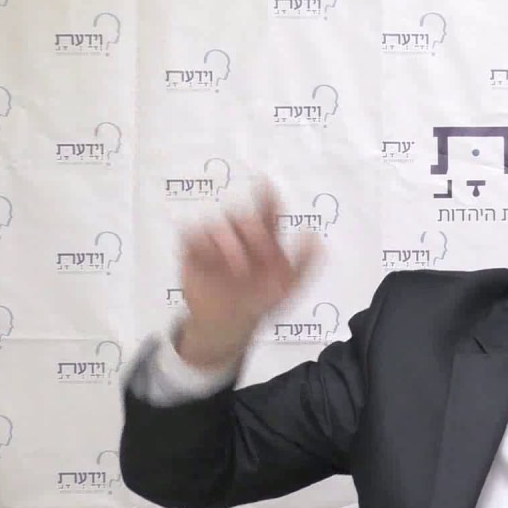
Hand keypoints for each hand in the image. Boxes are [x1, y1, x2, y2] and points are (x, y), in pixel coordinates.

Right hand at [176, 179, 321, 368]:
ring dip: (228, 242)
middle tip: (263, 250)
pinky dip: (201, 245)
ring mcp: (215, 242)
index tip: (266, 183)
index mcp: (264, 239)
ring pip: (217, 225)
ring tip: (239, 267)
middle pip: (242, 216)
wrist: (230, 325)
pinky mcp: (192, 251)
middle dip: (251, 229)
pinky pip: (192, 234)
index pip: (266, 212)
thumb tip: (315, 236)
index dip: (266, 197)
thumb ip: (305, 262)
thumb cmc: (260, 301)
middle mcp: (240, 236)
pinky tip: (211, 262)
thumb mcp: (288, 286)